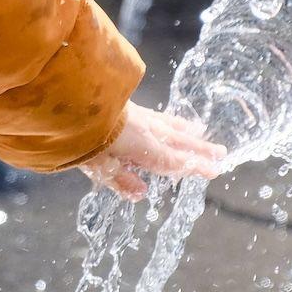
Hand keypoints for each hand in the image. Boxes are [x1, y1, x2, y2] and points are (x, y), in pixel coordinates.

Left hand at [78, 102, 225, 199]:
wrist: (70, 98)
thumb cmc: (81, 136)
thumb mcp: (98, 165)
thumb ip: (120, 179)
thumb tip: (142, 193)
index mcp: (143, 147)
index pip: (174, 161)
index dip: (195, 167)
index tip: (215, 171)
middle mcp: (147, 130)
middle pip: (179, 141)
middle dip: (200, 148)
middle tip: (221, 153)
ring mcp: (138, 115)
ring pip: (168, 124)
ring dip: (186, 130)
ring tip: (200, 132)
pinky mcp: (127, 106)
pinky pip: (156, 115)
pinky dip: (167, 119)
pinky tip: (167, 119)